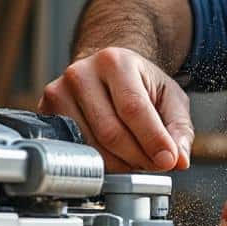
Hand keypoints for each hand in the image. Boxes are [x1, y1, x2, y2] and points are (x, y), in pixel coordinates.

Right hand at [39, 47, 193, 171]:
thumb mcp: (170, 98)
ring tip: (135, 156)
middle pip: (111, 132)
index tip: (167, 160)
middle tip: (154, 164)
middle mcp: (81, 73)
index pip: (134, 108)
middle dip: (138, 157)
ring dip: (120, 163)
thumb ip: (179, 129)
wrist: (106, 72)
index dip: (152, 140)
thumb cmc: (140, 84)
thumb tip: (178, 160)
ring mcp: (59, 92)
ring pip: (92, 147)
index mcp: (115, 62)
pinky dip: (99, 162)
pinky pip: (76, 150)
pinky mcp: (47, 112)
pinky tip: (113, 156)